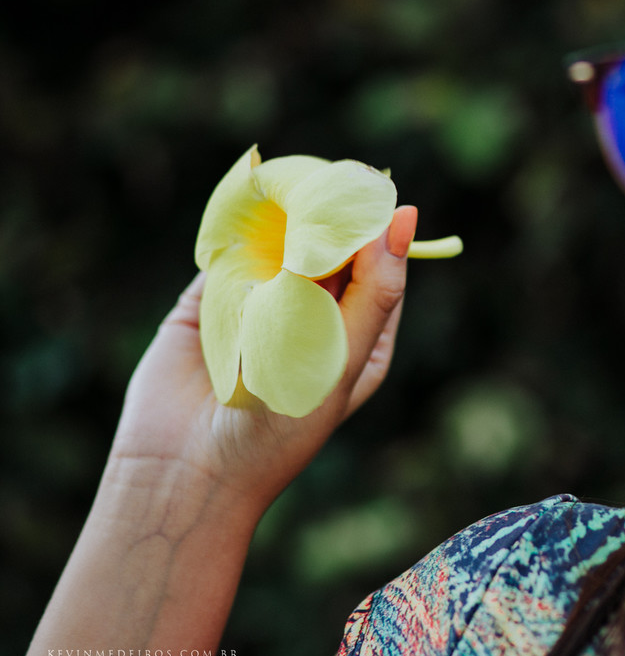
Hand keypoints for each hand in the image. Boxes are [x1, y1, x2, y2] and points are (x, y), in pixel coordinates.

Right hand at [109, 204, 418, 513]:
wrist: (189, 470)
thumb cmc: (284, 424)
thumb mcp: (346, 358)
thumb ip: (375, 290)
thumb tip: (404, 217)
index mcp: (360, 334)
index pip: (378, 265)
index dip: (376, 227)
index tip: (369, 190)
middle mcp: (314, 316)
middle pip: (332, 247)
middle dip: (329, 216)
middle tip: (325, 185)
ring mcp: (262, 304)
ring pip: (281, 243)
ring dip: (284, 218)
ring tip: (287, 194)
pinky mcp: (211, 300)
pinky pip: (229, 252)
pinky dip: (237, 230)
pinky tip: (244, 213)